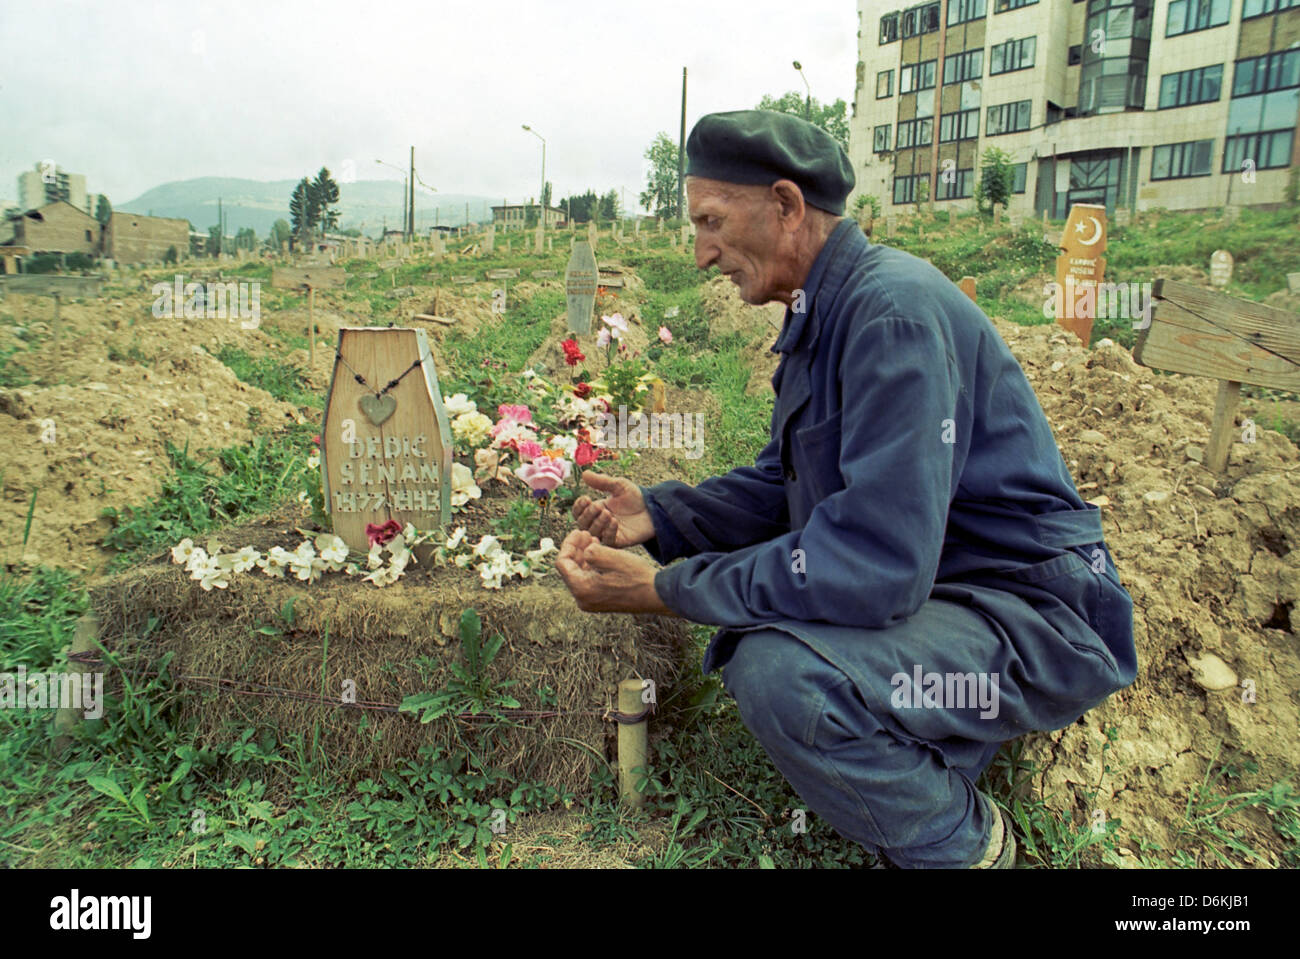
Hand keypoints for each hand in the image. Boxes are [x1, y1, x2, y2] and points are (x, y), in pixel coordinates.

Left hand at [555, 530, 675, 614]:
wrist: (656, 595)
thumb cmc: (637, 577)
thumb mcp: (613, 558)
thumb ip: (591, 552)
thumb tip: (583, 550)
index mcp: (582, 589)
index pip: (562, 563)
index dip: (568, 544)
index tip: (578, 531)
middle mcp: (583, 599)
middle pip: (569, 569)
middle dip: (575, 549)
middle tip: (586, 533)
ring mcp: (591, 602)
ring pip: (578, 573)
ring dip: (583, 556)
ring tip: (594, 541)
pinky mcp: (600, 601)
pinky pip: (588, 580)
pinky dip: (591, 566)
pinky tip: (601, 554)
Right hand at [571, 470, 655, 547]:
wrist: (654, 508)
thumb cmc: (636, 497)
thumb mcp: (618, 485)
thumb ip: (602, 482)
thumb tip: (584, 474)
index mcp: (596, 509)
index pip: (578, 512)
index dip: (579, 507)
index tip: (586, 499)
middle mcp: (599, 522)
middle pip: (582, 524)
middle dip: (587, 515)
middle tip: (597, 506)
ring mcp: (607, 533)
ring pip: (593, 533)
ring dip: (597, 523)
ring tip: (607, 514)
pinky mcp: (618, 541)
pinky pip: (607, 541)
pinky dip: (608, 532)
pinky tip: (614, 522)